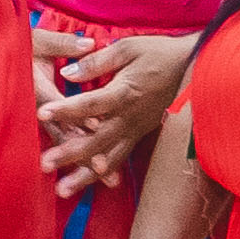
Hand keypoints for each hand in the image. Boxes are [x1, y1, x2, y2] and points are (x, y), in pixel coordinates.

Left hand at [33, 31, 191, 198]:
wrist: (197, 70)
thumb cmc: (161, 54)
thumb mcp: (128, 48)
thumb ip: (97, 62)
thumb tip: (68, 73)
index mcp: (125, 92)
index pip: (91, 103)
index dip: (66, 109)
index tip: (42, 113)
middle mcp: (129, 117)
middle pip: (95, 139)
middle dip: (68, 153)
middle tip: (44, 164)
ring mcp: (136, 129)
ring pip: (108, 157)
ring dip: (84, 175)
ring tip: (62, 191)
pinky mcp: (139, 135)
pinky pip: (121, 158)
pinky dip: (106, 174)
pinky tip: (92, 186)